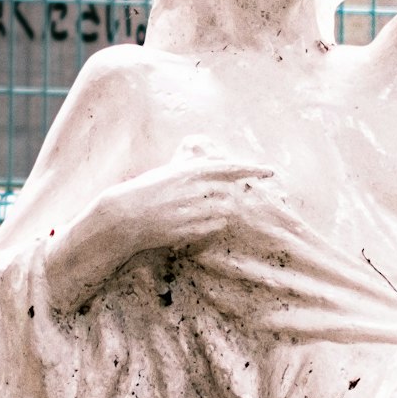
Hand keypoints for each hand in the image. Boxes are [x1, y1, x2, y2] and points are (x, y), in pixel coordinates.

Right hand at [97, 149, 282, 263]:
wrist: (126, 215)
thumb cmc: (146, 192)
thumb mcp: (171, 173)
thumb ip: (194, 171)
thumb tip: (216, 169)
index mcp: (191, 170)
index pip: (231, 168)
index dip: (252, 169)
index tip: (270, 171)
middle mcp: (197, 189)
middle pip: (229, 194)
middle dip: (225, 199)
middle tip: (204, 203)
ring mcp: (196, 210)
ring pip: (223, 213)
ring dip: (215, 215)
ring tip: (189, 214)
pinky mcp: (192, 229)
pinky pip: (212, 229)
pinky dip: (207, 227)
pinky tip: (187, 225)